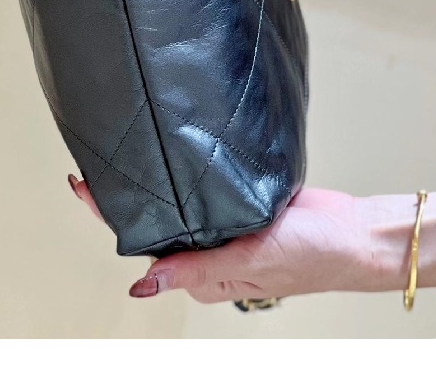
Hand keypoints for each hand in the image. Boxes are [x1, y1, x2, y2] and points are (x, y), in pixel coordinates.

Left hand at [67, 176, 435, 301]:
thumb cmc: (310, 255)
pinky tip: (170, 151)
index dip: (110, 212)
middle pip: (156, 218)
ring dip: (153, 180)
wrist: (353, 231)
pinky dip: (185, 171)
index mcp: (201, 272)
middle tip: (95, 157)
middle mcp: (207, 249)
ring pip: (178, 200)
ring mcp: (223, 223)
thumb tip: (143, 286)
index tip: (82, 185)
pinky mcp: (240, 200)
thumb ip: (195, 269)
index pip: (144, 240)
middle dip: (125, 192)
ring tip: (124, 149)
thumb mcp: (248, 260)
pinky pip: (205, 186)